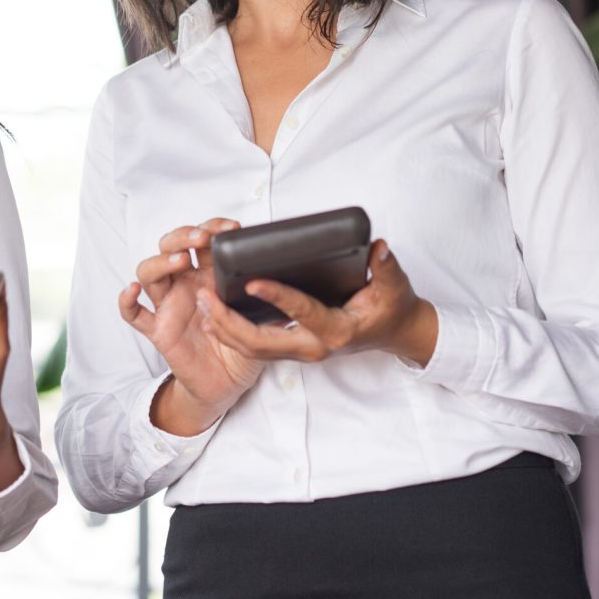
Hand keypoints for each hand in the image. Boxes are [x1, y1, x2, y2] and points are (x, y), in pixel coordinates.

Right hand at [120, 219, 261, 435]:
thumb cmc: (242, 344)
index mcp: (207, 274)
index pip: (202, 239)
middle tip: (202, 237)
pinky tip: (133, 290)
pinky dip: (127, 300)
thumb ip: (267, 297)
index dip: (212, 227)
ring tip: (181, 260)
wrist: (228, 382)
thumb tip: (288, 277)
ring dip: (161, 261)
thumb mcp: (261, 315)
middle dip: (183, 236)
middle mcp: (184, 283)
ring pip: (149, 272)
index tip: (231, 228)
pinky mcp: (158, 329)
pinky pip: (134, 314)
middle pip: (169, 246)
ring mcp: (168, 304)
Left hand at [196, 240, 437, 365]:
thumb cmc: (393, 306)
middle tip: (205, 297)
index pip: (301, 311)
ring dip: (224, 329)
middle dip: (229, 322)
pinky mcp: (294, 347)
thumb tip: (378, 247)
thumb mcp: (394, 285)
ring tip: (201, 304)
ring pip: (254, 349)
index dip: (276, 296)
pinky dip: (232, 335)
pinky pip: (257, 347)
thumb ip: (385, 266)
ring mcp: (303, 351)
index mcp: (337, 329)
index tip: (250, 280)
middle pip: (263, 342)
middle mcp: (315, 346)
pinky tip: (211, 320)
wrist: (397, 333)